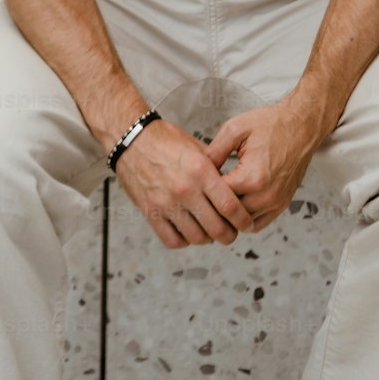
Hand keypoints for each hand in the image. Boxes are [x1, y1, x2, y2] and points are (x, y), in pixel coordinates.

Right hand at [114, 116, 256, 249]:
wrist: (131, 139)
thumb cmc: (166, 140)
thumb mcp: (197, 147)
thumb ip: (216, 169)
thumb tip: (235, 188)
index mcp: (200, 170)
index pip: (230, 206)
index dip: (243, 220)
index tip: (247, 224)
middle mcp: (185, 189)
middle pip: (216, 228)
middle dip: (229, 235)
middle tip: (232, 233)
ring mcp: (166, 203)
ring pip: (197, 237)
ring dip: (208, 239)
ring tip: (210, 231)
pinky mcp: (150, 212)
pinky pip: (173, 240)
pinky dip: (185, 240)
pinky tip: (188, 231)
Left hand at [202, 102, 318, 233]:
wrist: (301, 125)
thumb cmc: (270, 124)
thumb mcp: (235, 129)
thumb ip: (214, 152)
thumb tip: (198, 170)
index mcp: (252, 178)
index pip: (218, 198)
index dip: (203, 191)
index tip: (195, 183)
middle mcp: (265, 196)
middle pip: (229, 215)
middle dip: (214, 205)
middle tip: (202, 194)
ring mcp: (275, 203)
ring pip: (242, 223)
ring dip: (229, 214)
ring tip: (218, 198)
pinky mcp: (282, 204)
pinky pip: (258, 223)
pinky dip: (244, 218)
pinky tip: (236, 203)